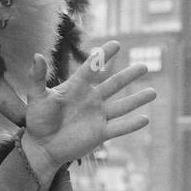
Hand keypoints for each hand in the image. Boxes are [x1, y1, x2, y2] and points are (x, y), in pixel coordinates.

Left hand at [22, 41, 154, 173]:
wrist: (41, 146)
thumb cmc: (37, 120)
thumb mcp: (36, 97)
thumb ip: (37, 78)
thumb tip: (37, 56)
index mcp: (76, 87)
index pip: (93, 68)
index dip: (103, 56)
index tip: (116, 44)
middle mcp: (90, 100)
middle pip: (113, 84)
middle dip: (129, 76)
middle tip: (144, 66)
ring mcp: (97, 116)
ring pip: (121, 105)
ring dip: (137, 99)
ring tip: (153, 92)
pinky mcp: (99, 133)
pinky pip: (119, 128)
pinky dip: (131, 124)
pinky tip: (146, 119)